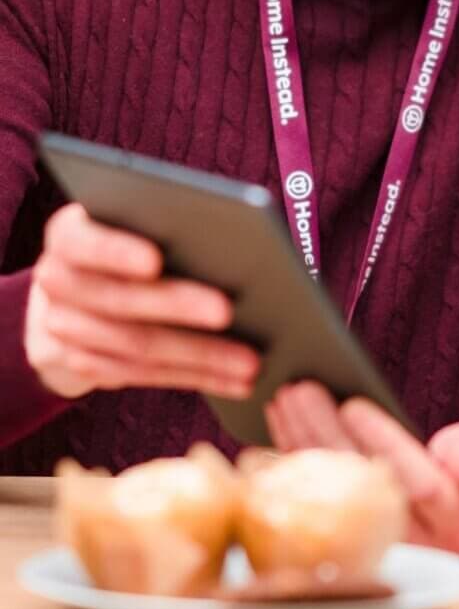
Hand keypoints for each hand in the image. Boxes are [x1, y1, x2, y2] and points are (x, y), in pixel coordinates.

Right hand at [25, 203, 259, 400]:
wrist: (67, 298)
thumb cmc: (124, 246)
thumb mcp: (128, 228)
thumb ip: (161, 228)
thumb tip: (230, 244)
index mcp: (68, 236)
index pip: (83, 242)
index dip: (116, 252)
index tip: (155, 260)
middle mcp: (57, 281)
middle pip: (121, 299)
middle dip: (178, 307)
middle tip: (227, 311)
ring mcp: (64, 329)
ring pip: (138, 347)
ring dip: (200, 356)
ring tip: (250, 360)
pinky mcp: (84, 366)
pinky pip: (145, 376)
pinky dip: (196, 378)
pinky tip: (236, 380)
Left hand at [266, 381, 458, 555]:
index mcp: (456, 529)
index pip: (419, 485)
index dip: (384, 442)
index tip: (355, 405)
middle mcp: (412, 546)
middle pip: (360, 487)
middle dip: (326, 434)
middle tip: (302, 390)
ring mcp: (375, 543)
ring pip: (330, 491)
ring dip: (302, 441)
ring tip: (285, 396)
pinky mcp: (346, 532)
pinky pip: (314, 494)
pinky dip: (294, 454)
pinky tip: (279, 422)